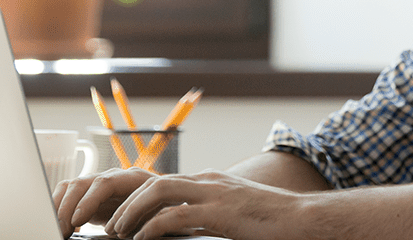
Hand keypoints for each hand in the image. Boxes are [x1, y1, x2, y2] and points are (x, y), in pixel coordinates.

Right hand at [53, 167, 155, 237]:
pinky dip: (59, 207)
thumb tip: (129, 233)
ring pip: (72, 187)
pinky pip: (69, 195)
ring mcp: (101, 184)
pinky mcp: (92, 194)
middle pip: (83, 183)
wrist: (166, 204)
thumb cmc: (165, 210)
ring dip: (60, 207)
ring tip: (57, 229)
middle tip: (62, 230)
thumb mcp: (160, 216)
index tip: (77, 220)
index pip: (106, 183)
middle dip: (68, 207)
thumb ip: (147, 221)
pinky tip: (59, 224)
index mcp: (134, 179)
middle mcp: (115, 177)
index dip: (89, 201)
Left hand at [104, 169, 303, 239]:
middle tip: (110, 226)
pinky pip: (176, 215)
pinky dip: (153, 227)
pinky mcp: (220, 212)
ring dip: (133, 212)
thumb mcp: (234, 214)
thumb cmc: (271, 222)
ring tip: (119, 232)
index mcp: (210, 181)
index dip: (137, 199)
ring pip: (158, 191)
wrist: (302, 218)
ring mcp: (214, 193)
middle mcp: (208, 181)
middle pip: (153, 182)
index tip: (121, 218)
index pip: (163, 183)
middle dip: (126, 202)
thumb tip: (184, 231)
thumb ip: (209, 216)